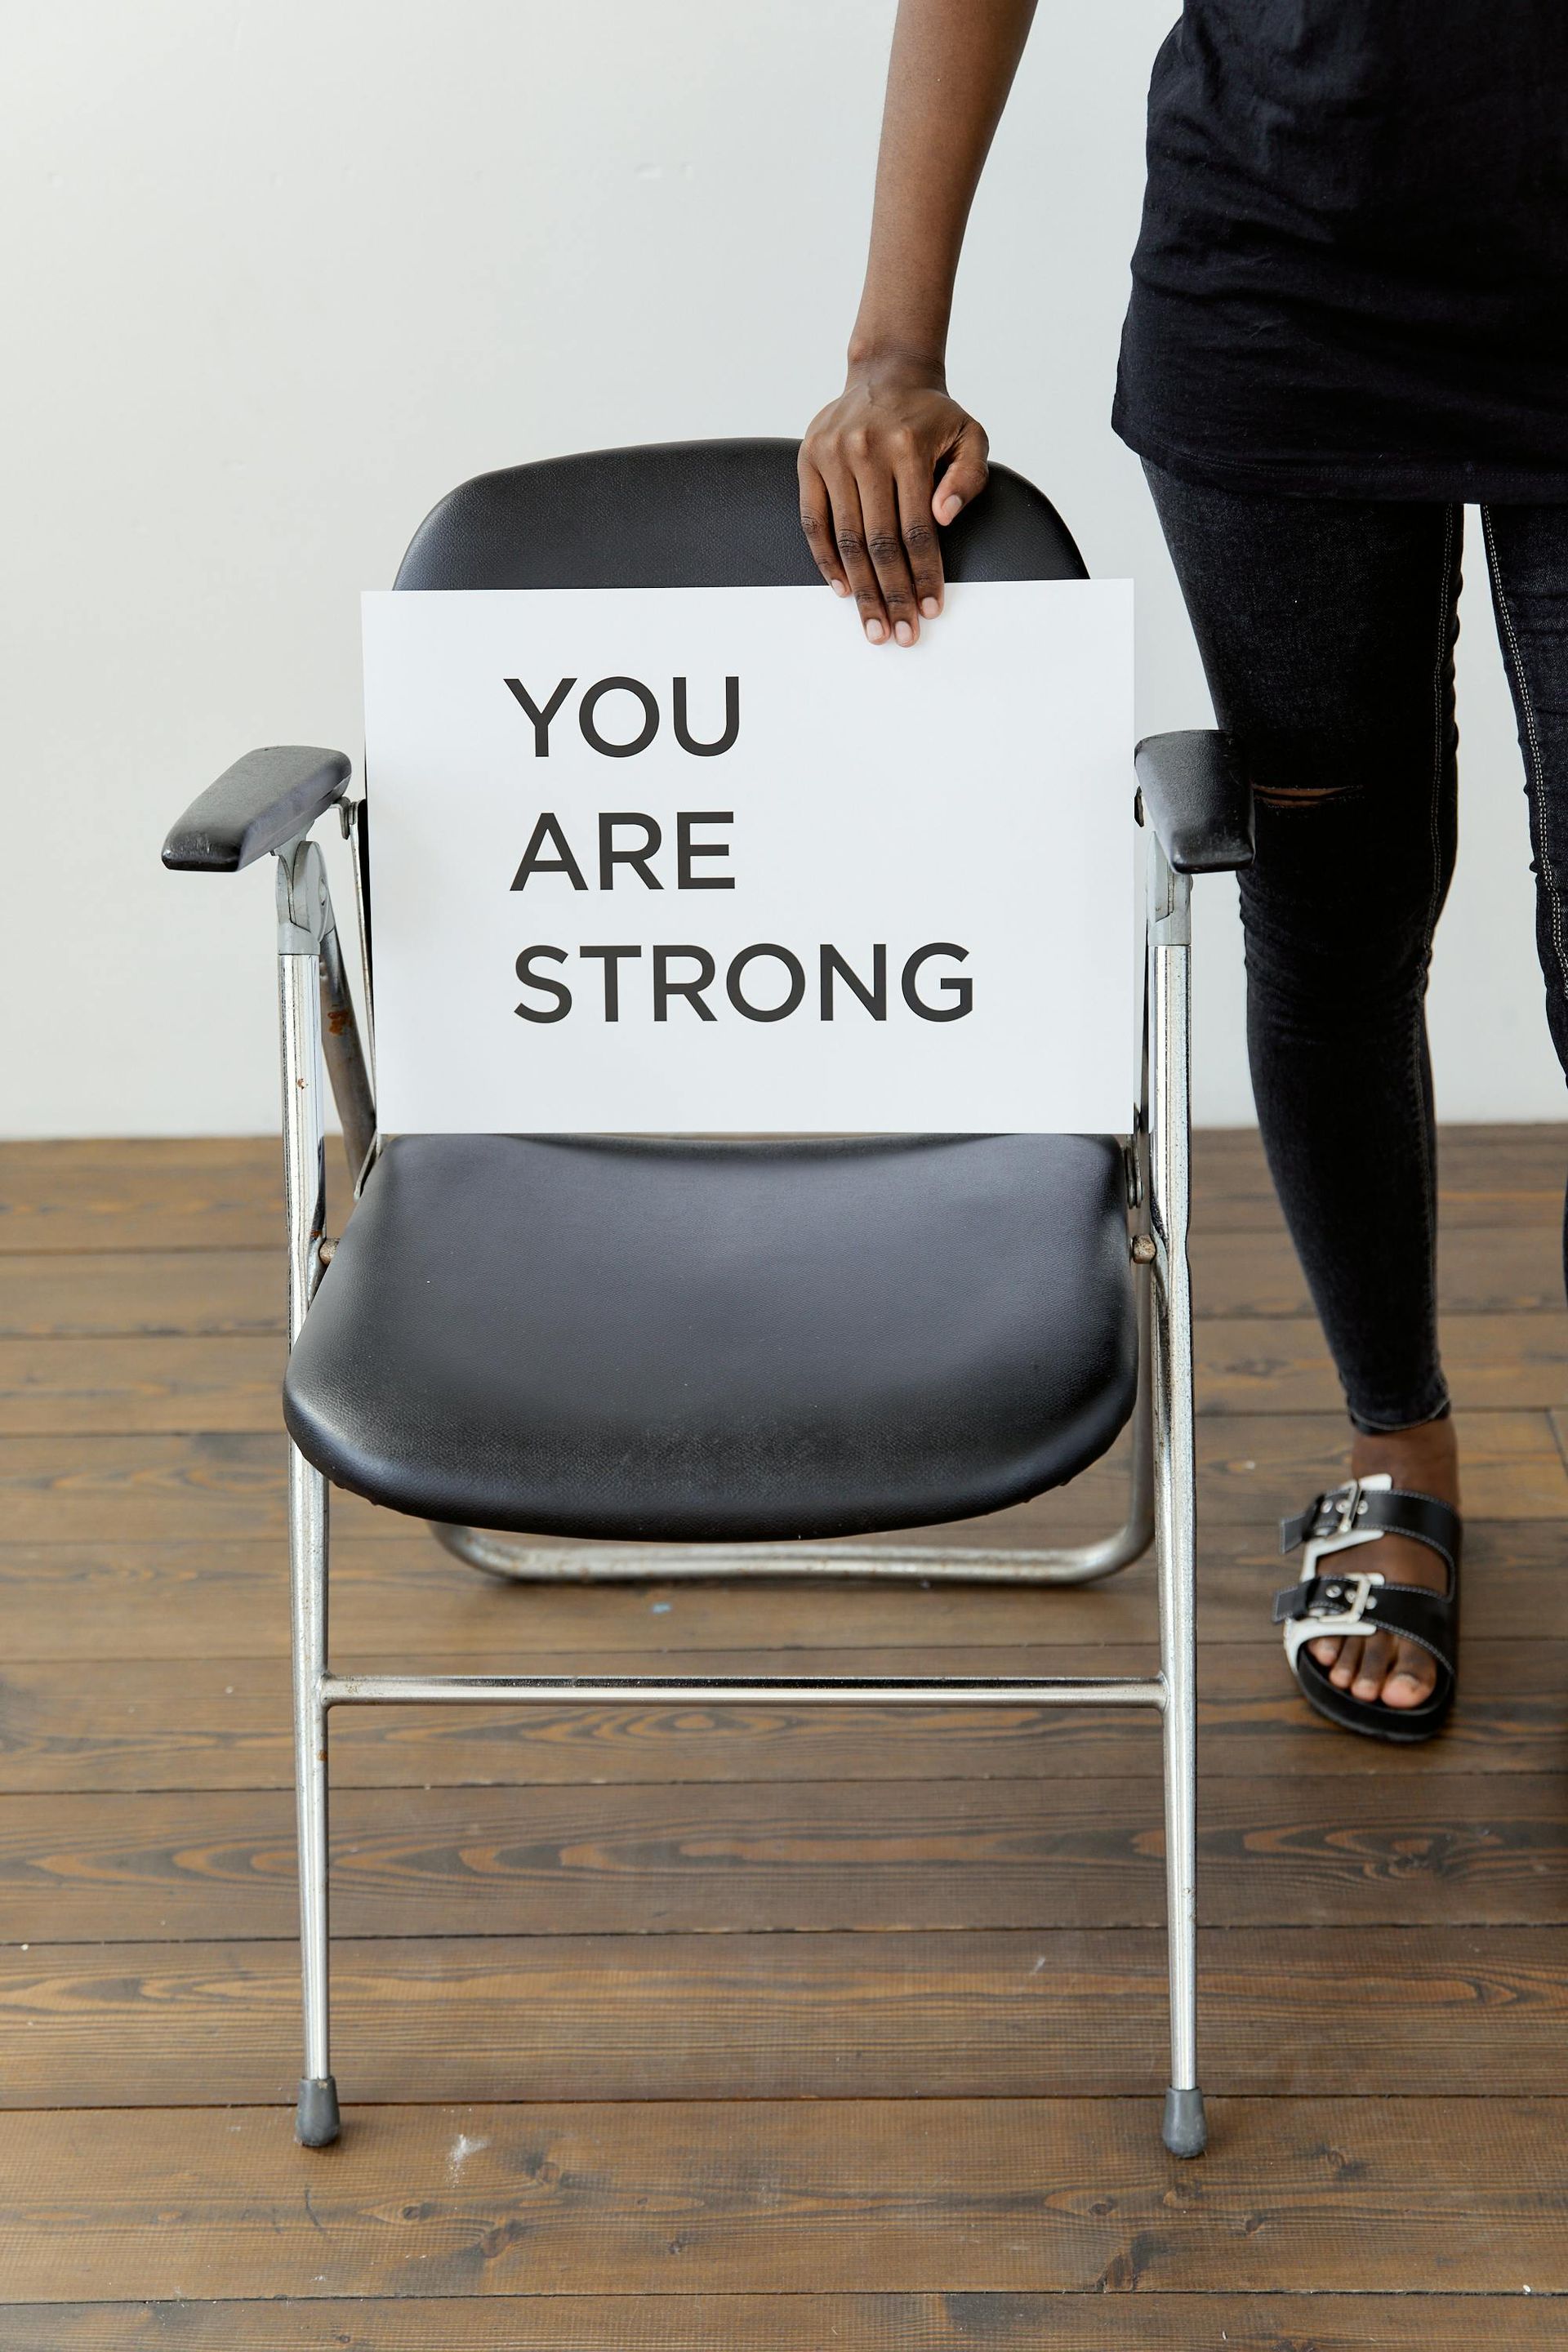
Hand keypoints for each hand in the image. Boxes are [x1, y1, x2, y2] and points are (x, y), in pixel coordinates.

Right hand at [799, 365, 989, 645]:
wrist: (887, 374)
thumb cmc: (932, 416)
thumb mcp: (970, 435)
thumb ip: (968, 476)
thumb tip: (944, 517)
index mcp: (908, 447)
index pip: (917, 529)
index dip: (923, 575)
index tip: (929, 610)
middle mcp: (866, 450)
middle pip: (879, 542)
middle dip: (892, 594)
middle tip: (899, 634)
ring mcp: (832, 455)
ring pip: (847, 538)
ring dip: (861, 589)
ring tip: (873, 625)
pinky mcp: (809, 460)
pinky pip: (813, 522)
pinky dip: (827, 560)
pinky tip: (843, 590)